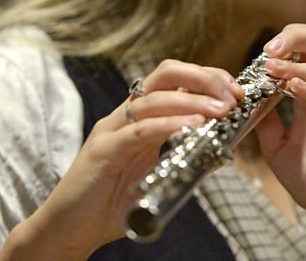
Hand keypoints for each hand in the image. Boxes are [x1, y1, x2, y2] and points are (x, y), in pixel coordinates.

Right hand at [0, 61, 242, 259]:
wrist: (70, 230)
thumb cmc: (111, 204)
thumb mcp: (157, 175)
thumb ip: (183, 158)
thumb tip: (222, 149)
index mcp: (140, 119)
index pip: (175, 81)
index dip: (206, 78)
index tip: (235, 89)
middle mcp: (125, 116)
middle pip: (165, 75)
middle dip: (203, 77)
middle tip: (232, 92)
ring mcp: (112, 130)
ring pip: (154, 99)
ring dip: (193, 100)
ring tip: (222, 108)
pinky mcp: (103, 150)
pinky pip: (138, 130)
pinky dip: (168, 124)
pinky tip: (194, 126)